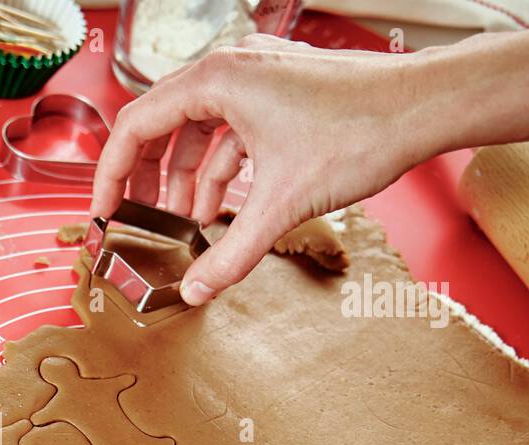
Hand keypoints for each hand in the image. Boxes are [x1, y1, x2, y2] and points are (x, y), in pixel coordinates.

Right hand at [92, 35, 430, 304]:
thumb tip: (196, 291)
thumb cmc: (360, 132)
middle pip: (162, 127)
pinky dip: (221, 169)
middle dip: (148, 181)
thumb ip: (231, 254)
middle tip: (137, 221)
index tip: (104, 214)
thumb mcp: (282, 204)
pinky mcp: (281, 90)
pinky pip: (231, 130)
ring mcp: (258, 77)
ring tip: (186, 224)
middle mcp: (231, 70)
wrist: (425, 106)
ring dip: (188, 179)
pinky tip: (224, 207)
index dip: (111, 177)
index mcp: (216, 81)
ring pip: (198, 130)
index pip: (135, 127)